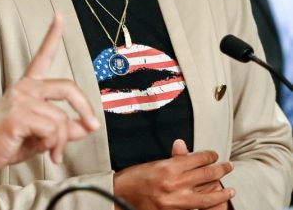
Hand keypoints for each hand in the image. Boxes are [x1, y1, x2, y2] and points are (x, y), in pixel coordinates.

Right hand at [0, 13, 99, 186]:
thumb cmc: (6, 142)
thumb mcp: (41, 134)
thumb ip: (64, 128)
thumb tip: (87, 126)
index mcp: (27, 86)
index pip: (42, 56)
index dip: (52, 35)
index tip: (59, 15)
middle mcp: (24, 87)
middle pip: (68, 87)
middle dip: (85, 108)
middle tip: (92, 126)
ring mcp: (20, 99)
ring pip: (62, 119)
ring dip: (62, 141)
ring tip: (53, 153)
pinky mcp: (19, 115)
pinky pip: (53, 130)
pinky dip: (54, 145)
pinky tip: (46, 153)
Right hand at [113, 139, 233, 209]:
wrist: (120, 196)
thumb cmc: (133, 179)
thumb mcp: (152, 165)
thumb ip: (171, 159)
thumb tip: (182, 145)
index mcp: (168, 167)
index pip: (197, 158)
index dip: (209, 156)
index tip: (214, 155)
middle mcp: (174, 183)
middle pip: (206, 175)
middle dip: (221, 169)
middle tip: (228, 166)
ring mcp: (176, 200)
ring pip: (208, 195)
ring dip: (222, 191)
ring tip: (230, 189)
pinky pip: (197, 208)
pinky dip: (208, 205)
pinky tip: (216, 203)